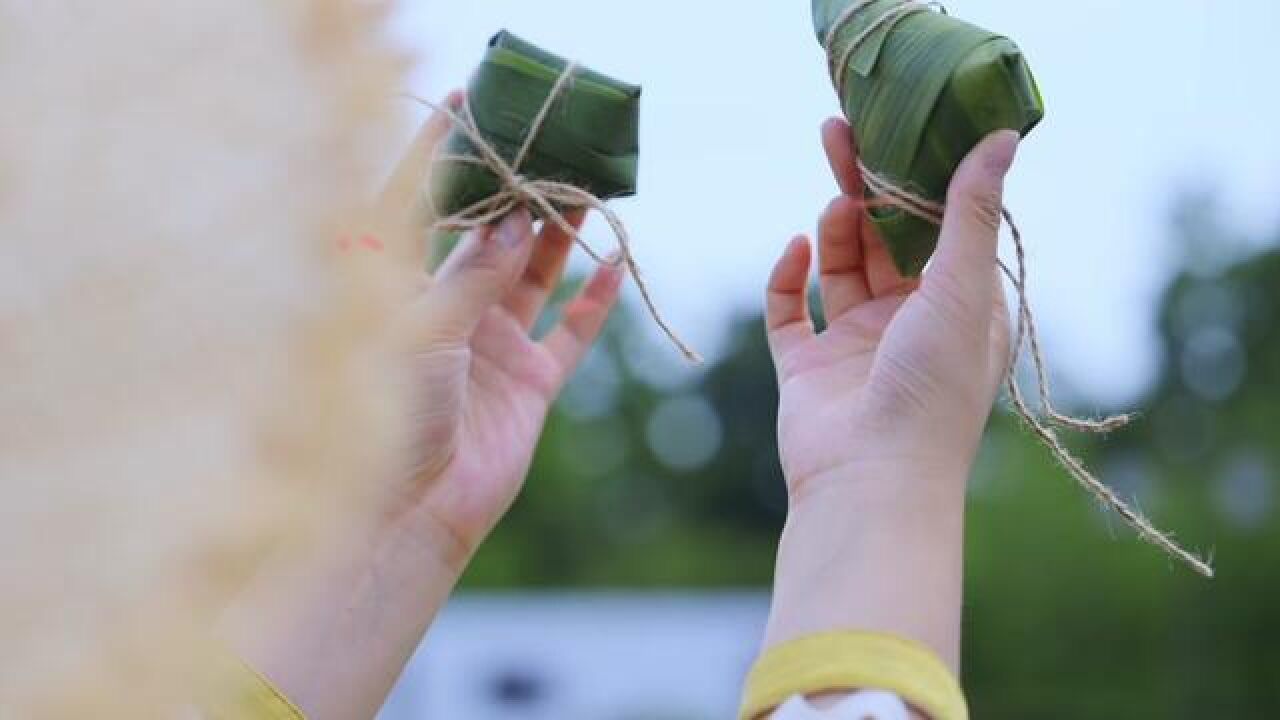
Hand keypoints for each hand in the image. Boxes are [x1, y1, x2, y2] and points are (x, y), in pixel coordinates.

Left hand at [220, 96, 622, 718]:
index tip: (472, 106)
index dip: (444, 156)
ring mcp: (491, 342)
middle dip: (519, 191)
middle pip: (489, 233)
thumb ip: (470, 279)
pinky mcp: (529, 380)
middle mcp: (446, 308)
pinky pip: (571, 332)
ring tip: (589, 187)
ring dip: (561, 234)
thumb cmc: (387, 422)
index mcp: (400, 290)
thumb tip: (515, 222)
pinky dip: (595, 301)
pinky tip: (615, 262)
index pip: (420, 205)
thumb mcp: (420, 336)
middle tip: (552, 146)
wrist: (413, 514)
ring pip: (535, 272)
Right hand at [759, 119, 1017, 668]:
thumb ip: (971, 210)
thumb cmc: (933, 389)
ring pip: (838, 266)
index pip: (937, 226)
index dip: (916, 178)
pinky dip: (787, 276)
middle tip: (836, 134)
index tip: (894, 130)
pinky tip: (794, 249)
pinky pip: (789, 310)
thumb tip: (1003, 133)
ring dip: (835, 230)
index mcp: (956, 307)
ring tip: (832, 206)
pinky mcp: (806, 367)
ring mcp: (855, 346)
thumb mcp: (962, 288)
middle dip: (862, 187)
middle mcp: (908, 323)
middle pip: (881, 238)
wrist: (871, 481)